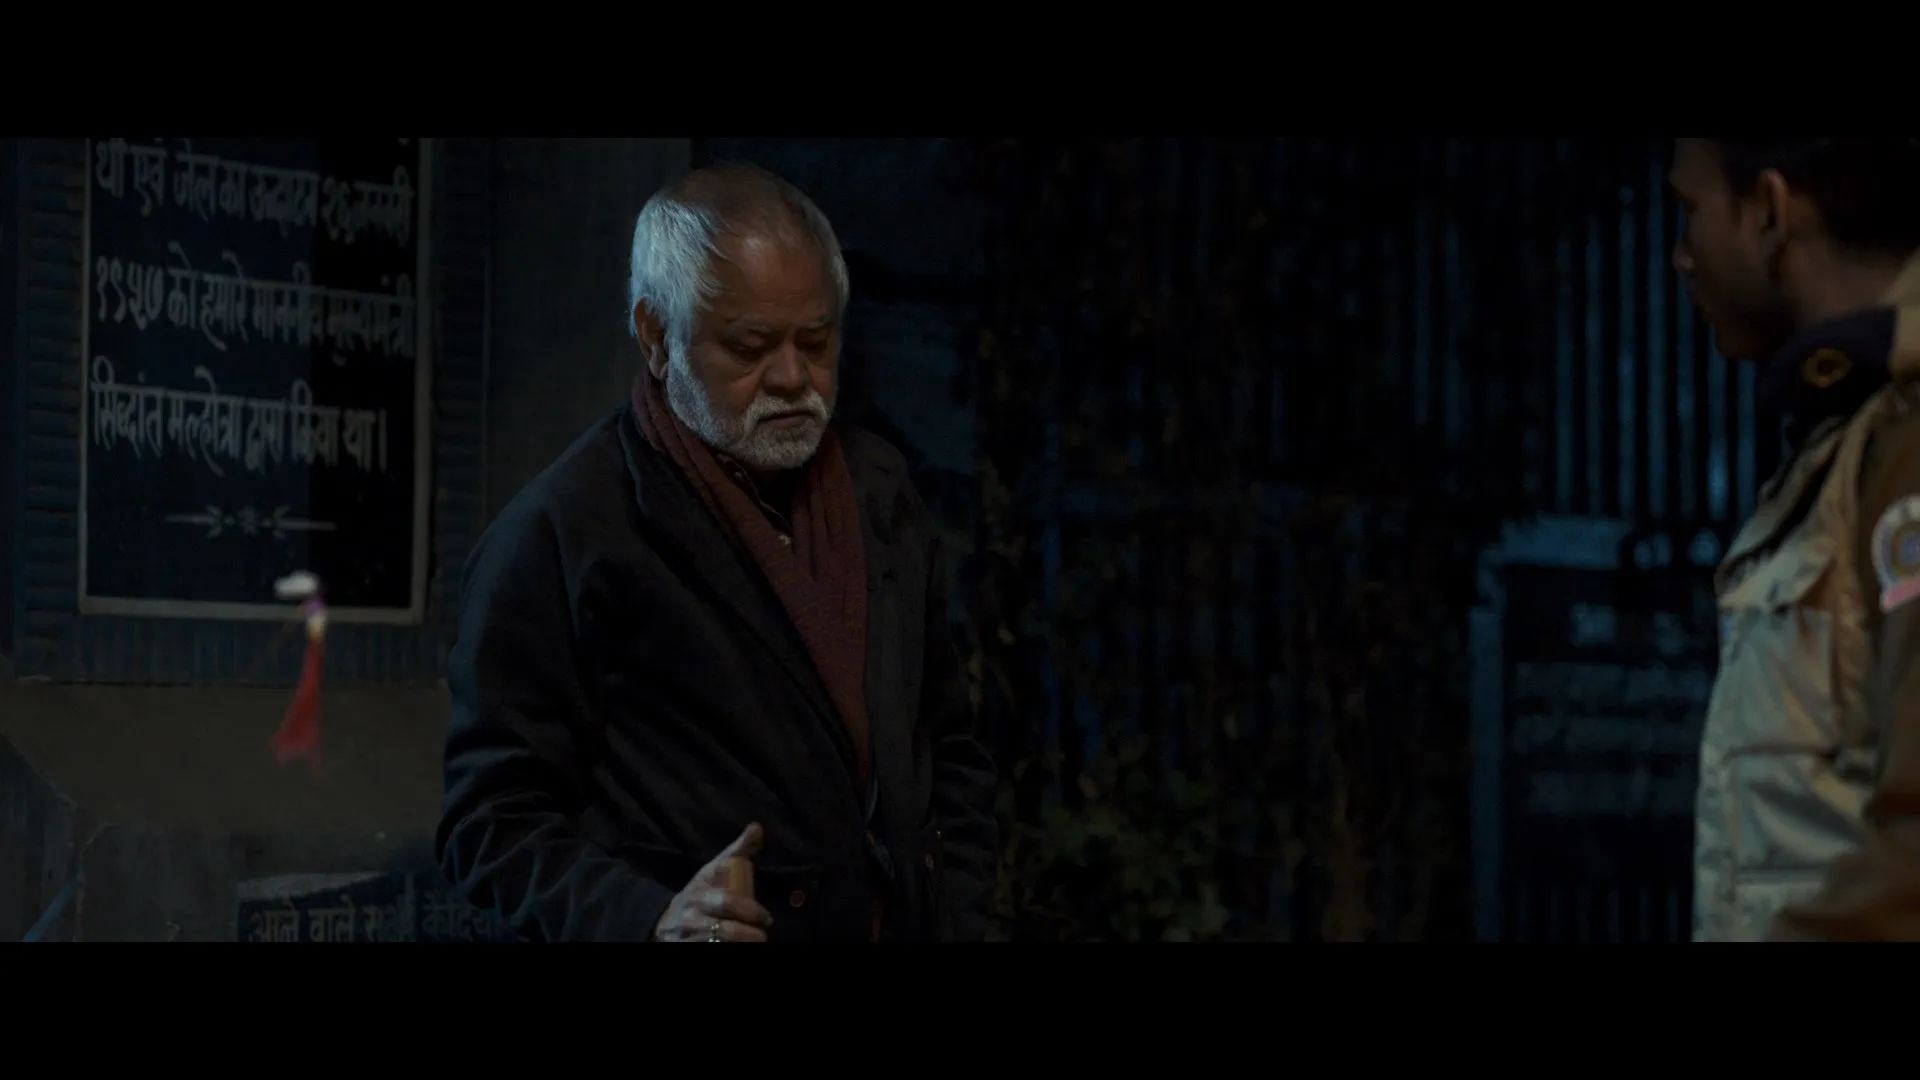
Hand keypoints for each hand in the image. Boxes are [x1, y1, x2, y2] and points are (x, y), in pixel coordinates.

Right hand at [652, 823, 773, 941]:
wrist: (666, 920)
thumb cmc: (700, 892)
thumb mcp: (714, 870)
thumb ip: (738, 851)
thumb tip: (757, 827)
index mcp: (698, 895)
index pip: (727, 902)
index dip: (751, 911)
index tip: (767, 918)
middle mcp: (689, 919)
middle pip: (725, 930)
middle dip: (749, 935)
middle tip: (763, 936)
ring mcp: (686, 939)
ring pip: (719, 944)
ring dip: (742, 945)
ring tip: (755, 943)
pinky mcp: (684, 951)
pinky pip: (709, 951)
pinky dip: (728, 950)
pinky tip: (738, 947)